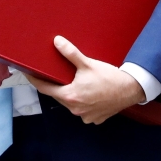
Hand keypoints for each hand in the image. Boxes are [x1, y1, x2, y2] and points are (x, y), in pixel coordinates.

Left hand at [28, 36, 145, 124]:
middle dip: (57, 86)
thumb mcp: (87, 64)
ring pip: (71, 104)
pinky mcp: (95, 119)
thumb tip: (57, 41)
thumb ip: (70, 53)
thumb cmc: (109, 77)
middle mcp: (75, 110)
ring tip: (76, 84)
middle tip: (57, 75)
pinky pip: (83, 111)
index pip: (45, 89)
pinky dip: (83, 103)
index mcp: (70, 96)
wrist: (131, 89)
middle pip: (58, 96)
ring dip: (71, 95)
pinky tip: (88, 94)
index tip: (28, 75)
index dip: (35, 81)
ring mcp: (85, 116)